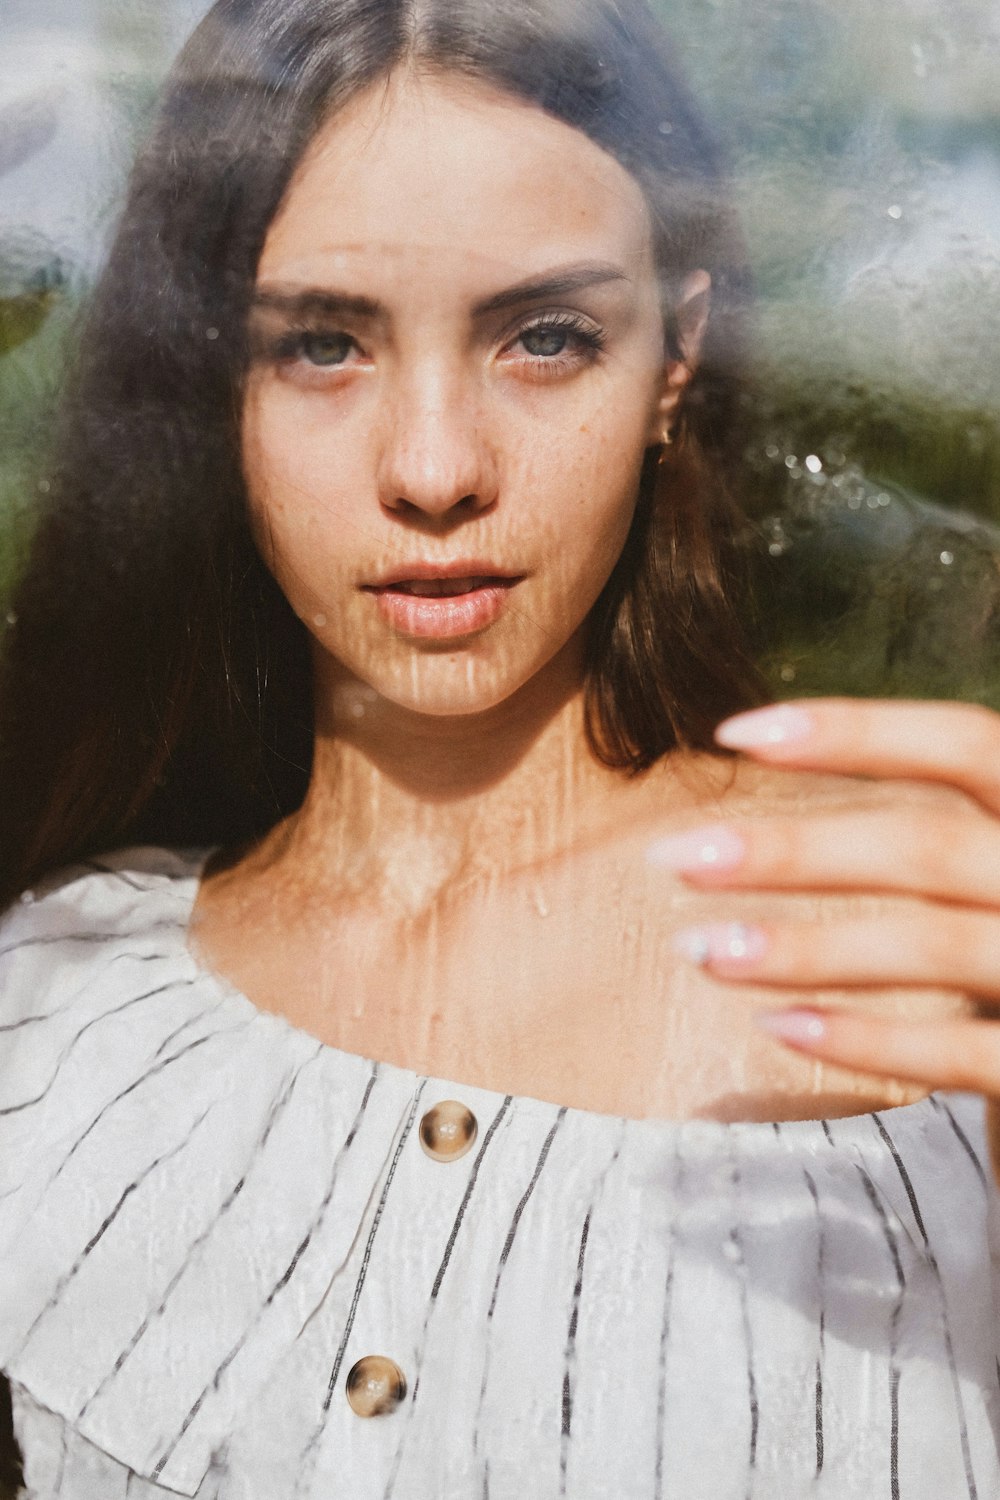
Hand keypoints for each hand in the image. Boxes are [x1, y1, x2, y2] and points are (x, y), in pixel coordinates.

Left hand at [647, 698, 999, 1162]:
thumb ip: (947, 837)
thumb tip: (796, 778)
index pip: (967, 743)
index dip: (855, 731)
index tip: (737, 731)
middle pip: (928, 849)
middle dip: (792, 850)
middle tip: (674, 857)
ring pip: (931, 946)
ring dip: (802, 947)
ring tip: (699, 948)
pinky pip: (959, 1055)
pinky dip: (863, 1039)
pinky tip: (776, 1027)